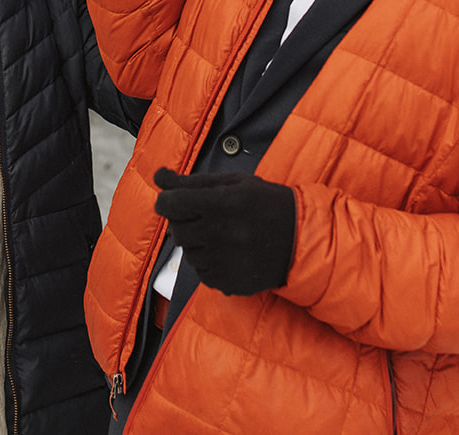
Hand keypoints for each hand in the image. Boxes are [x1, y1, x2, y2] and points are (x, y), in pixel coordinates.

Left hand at [153, 167, 294, 295]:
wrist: (299, 238)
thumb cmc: (264, 203)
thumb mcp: (232, 183)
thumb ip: (192, 182)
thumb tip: (158, 177)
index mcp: (222, 203)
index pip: (171, 203)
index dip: (167, 200)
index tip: (174, 200)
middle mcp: (221, 234)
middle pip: (176, 230)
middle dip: (184, 222)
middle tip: (205, 217)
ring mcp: (225, 261)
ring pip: (188, 253)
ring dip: (197, 243)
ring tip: (222, 235)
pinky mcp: (228, 282)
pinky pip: (201, 273)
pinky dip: (209, 263)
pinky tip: (229, 252)